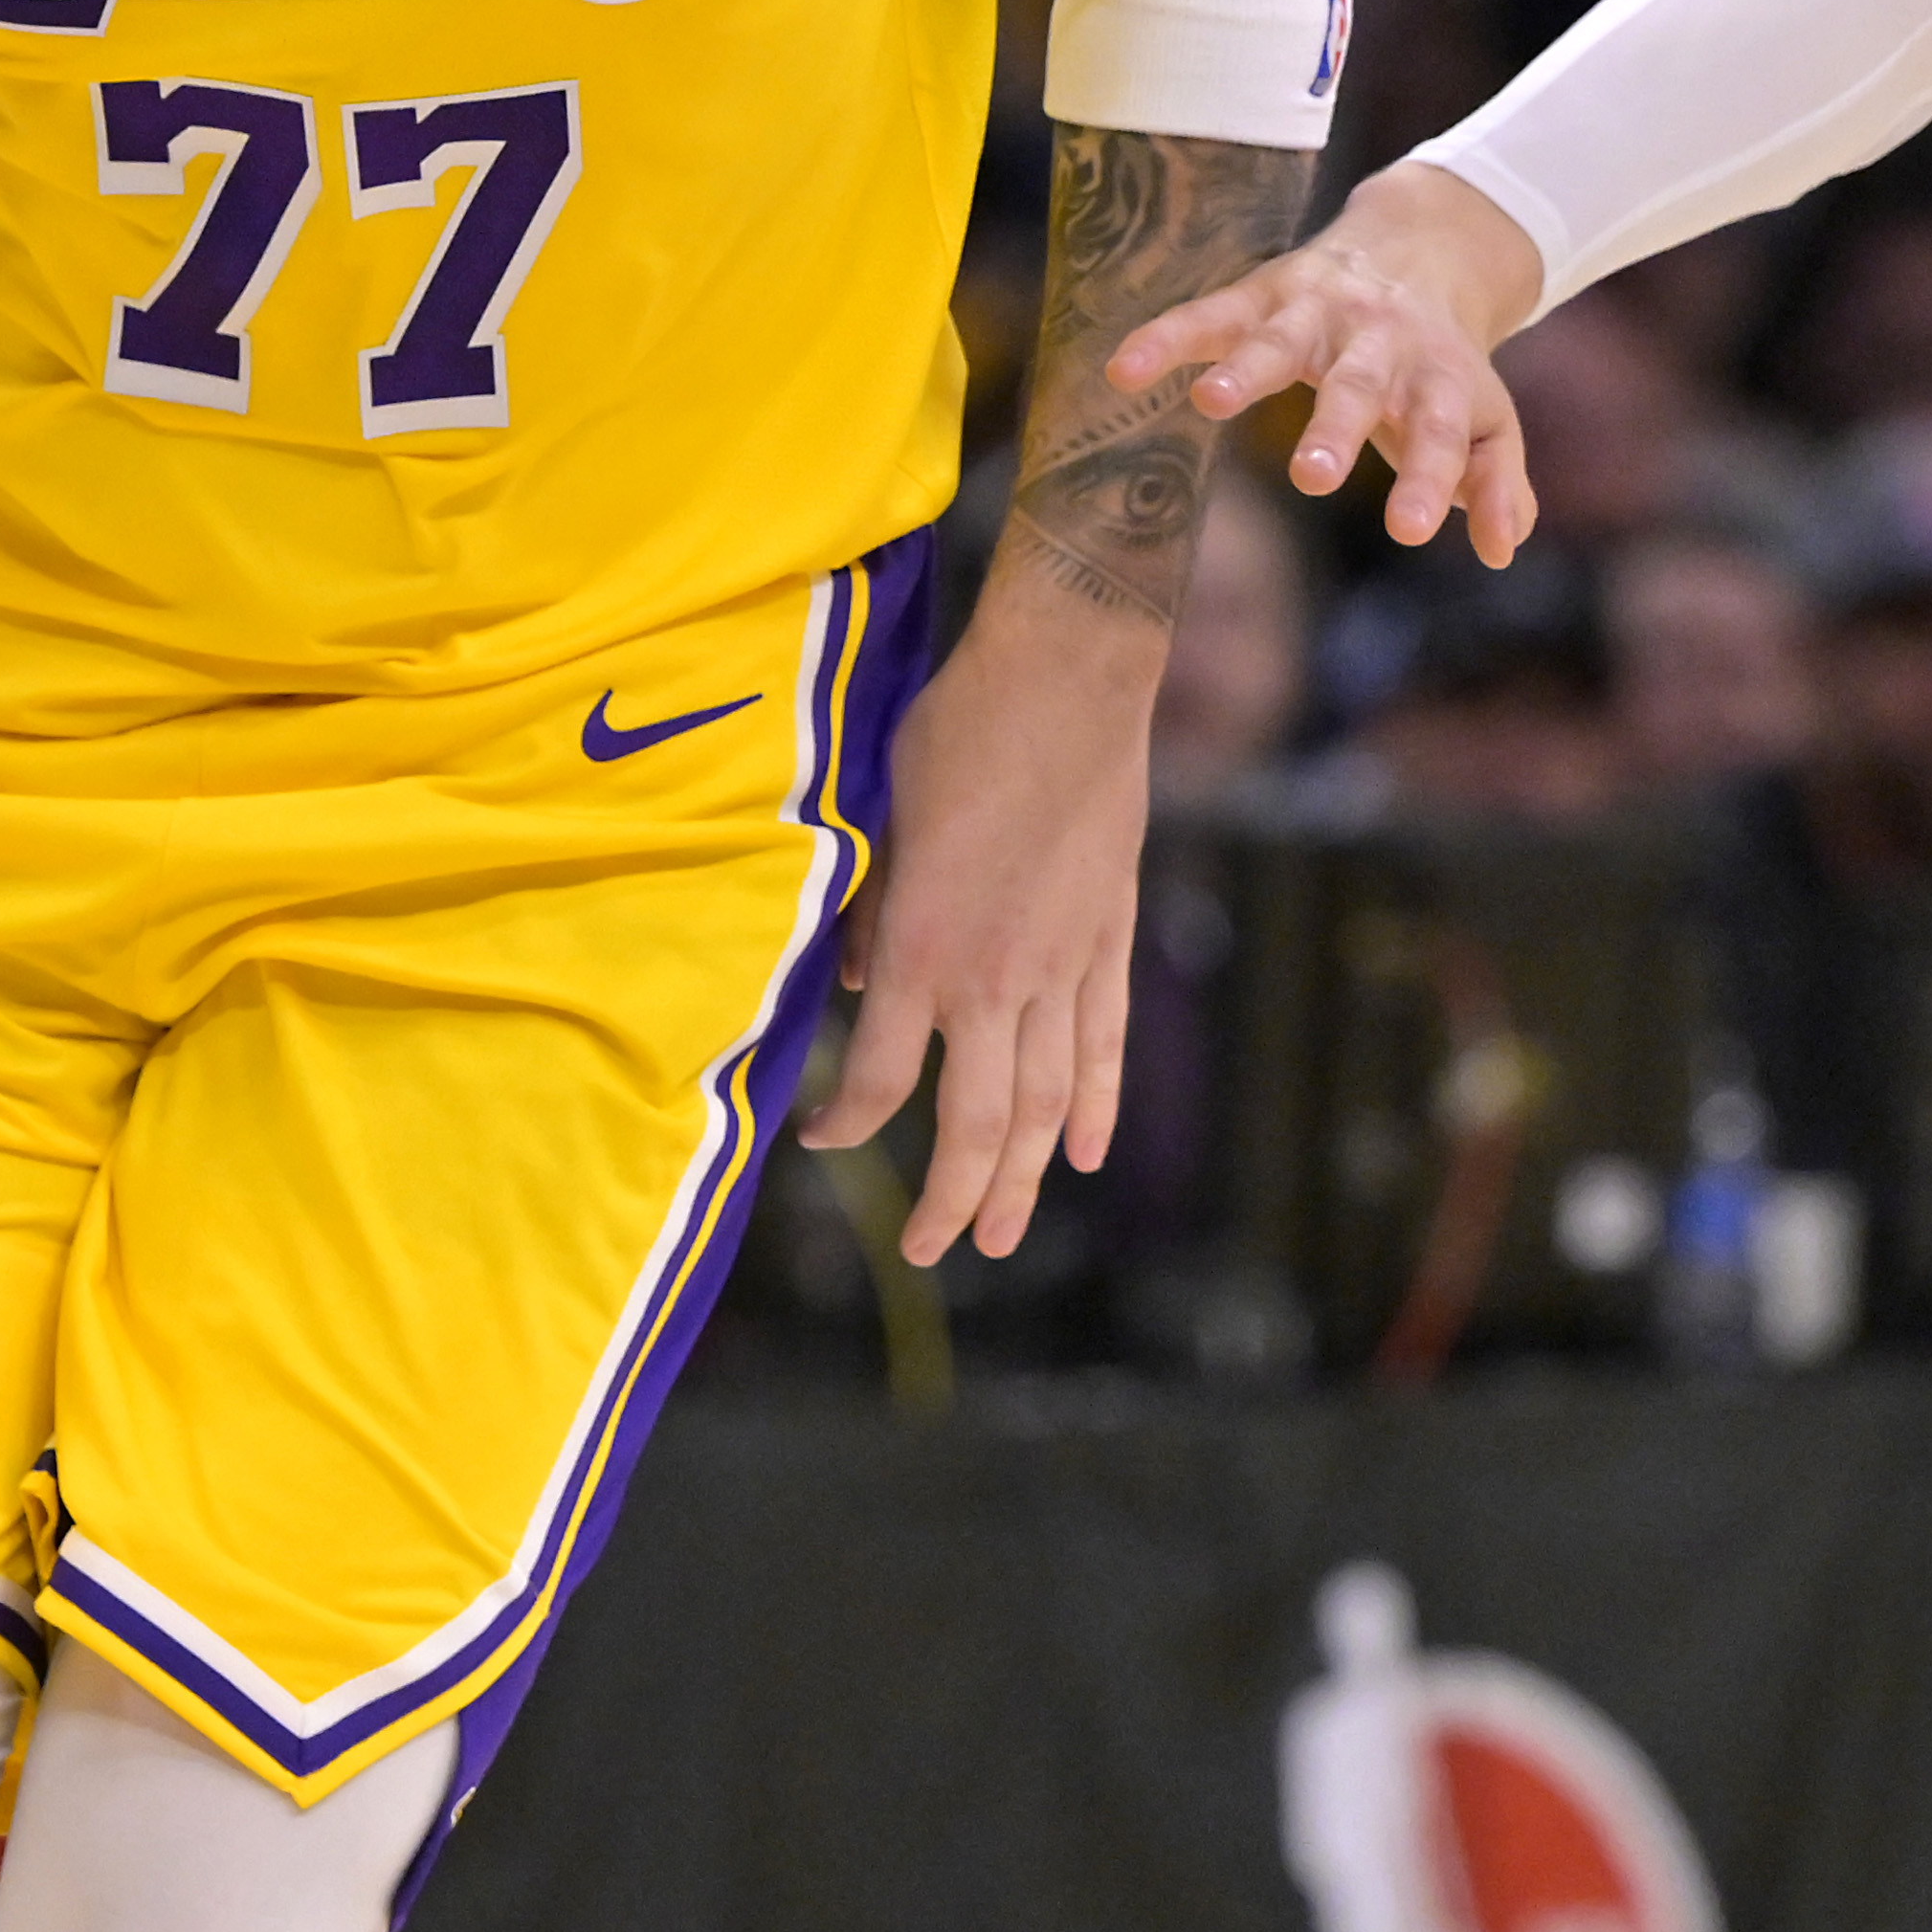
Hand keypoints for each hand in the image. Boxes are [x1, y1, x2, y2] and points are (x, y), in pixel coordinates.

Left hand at [796, 608, 1146, 1262]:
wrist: (1065, 680)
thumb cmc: (954, 735)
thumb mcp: (876, 823)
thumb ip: (865, 920)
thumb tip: (860, 992)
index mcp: (923, 950)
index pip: (882, 1081)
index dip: (848, 1127)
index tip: (823, 1141)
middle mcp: (995, 978)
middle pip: (978, 1124)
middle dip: (951, 1199)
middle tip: (931, 1250)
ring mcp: (1063, 965)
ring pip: (1050, 1103)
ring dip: (1028, 1179)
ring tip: (1003, 1233)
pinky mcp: (1109, 939)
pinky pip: (1104, 1043)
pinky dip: (1099, 1106)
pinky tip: (1090, 1155)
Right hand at [1104, 163, 1545, 560]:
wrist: (1420, 251)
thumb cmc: (1442, 366)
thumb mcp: (1485, 420)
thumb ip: (1496, 484)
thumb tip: (1502, 552)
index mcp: (1437, 377)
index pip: (1438, 431)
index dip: (1428, 478)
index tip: (1408, 530)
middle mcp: (1379, 340)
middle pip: (1359, 384)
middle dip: (1335, 427)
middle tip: (1313, 477)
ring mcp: (1317, 313)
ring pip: (1280, 339)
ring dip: (1247, 369)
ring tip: (1209, 404)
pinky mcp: (1262, 295)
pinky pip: (1209, 314)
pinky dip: (1166, 337)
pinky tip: (1123, 369)